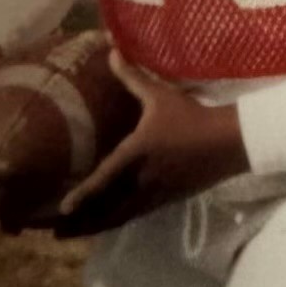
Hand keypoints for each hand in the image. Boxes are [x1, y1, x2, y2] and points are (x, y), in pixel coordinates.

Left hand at [55, 50, 249, 237]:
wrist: (230, 142)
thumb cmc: (193, 117)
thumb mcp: (161, 95)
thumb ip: (133, 77)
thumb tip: (111, 51)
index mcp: (137, 154)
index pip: (105, 179)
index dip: (83, 196)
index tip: (62, 210)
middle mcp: (143, 179)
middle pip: (107, 208)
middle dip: (81, 223)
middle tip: (55, 234)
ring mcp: (156, 193)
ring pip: (121, 216)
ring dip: (96, 227)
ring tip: (73, 235)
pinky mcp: (168, 199)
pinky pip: (136, 215)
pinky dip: (117, 221)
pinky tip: (108, 224)